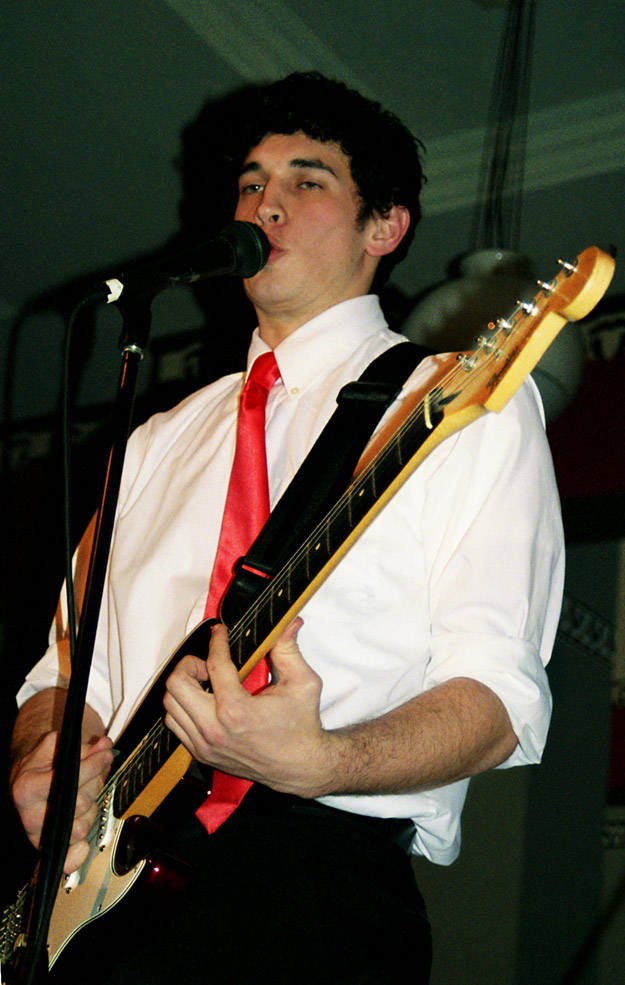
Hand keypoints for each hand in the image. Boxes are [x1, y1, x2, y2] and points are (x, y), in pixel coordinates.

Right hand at [11, 732, 113, 873]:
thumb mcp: (55, 748)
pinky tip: (84, 845)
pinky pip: (67, 856)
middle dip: (96, 783)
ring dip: (93, 807)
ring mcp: (39, 834)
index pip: (67, 782)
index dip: (92, 767)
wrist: (24, 782)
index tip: (105, 755)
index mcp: (26, 789)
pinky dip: (78, 853)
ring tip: (91, 791)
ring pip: (81, 827)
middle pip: (79, 804)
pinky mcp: (47, 847)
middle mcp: (30, 815)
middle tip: (102, 767)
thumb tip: (105, 745)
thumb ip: (81, 748)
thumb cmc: (39, 765)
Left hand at [163, 621, 335, 797]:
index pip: (214, 664)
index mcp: (237, 710)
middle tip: (209, 663)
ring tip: (206, 681)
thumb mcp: (303, 682)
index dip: (216, 640)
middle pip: (177, 684)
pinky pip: (175, 724)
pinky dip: (183, 707)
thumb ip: (288, 649)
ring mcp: (205, 744)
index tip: (220, 631)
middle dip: (190, 664)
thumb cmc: (302, 724)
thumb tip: (288, 622)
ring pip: (170, 704)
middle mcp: (214, 729)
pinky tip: (203, 700)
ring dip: (184, 686)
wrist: (301, 766)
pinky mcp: (202, 754)